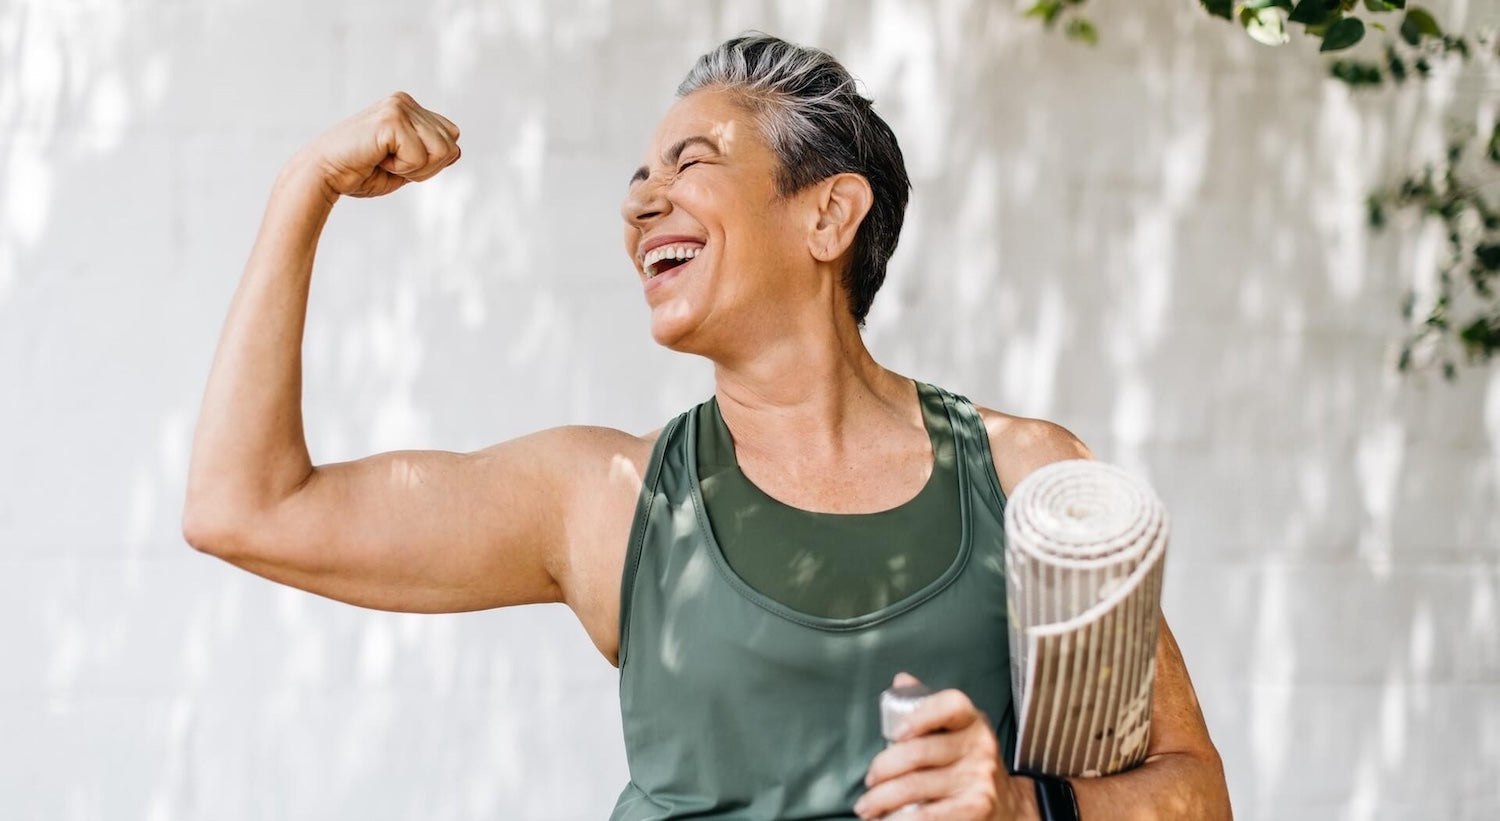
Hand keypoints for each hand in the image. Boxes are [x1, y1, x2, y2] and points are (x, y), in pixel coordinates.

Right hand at [292, 91, 461, 200]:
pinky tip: (377, 159)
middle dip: (426, 167)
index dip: (432, 161)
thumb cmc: (358, 172)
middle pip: (451, 144)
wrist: (323, 174)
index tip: (398, 163)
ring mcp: (399, 106)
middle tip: (390, 164)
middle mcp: (405, 101)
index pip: (451, 136)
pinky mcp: (392, 119)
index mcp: (408, 108)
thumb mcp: (404, 166)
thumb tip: (457, 150)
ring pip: (442, 151)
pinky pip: (421, 157)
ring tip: (384, 161)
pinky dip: (402, 169)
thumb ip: (430, 156)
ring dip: (415, 169)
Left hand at [856, 673, 1027, 820]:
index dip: (920, 716)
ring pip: (914, 786)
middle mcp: (979, 747)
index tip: (894, 733)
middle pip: (918, 752)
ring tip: (866, 807)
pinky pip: (926, 815)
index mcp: (971, 721)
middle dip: (882, 769)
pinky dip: (898, 819)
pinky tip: (885, 820)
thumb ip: (929, 706)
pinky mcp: (975, 808)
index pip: (950, 705)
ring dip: (880, 799)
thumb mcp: (958, 731)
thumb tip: (901, 680)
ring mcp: (978, 780)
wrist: (1010, 807)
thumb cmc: (970, 764)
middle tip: (868, 781)